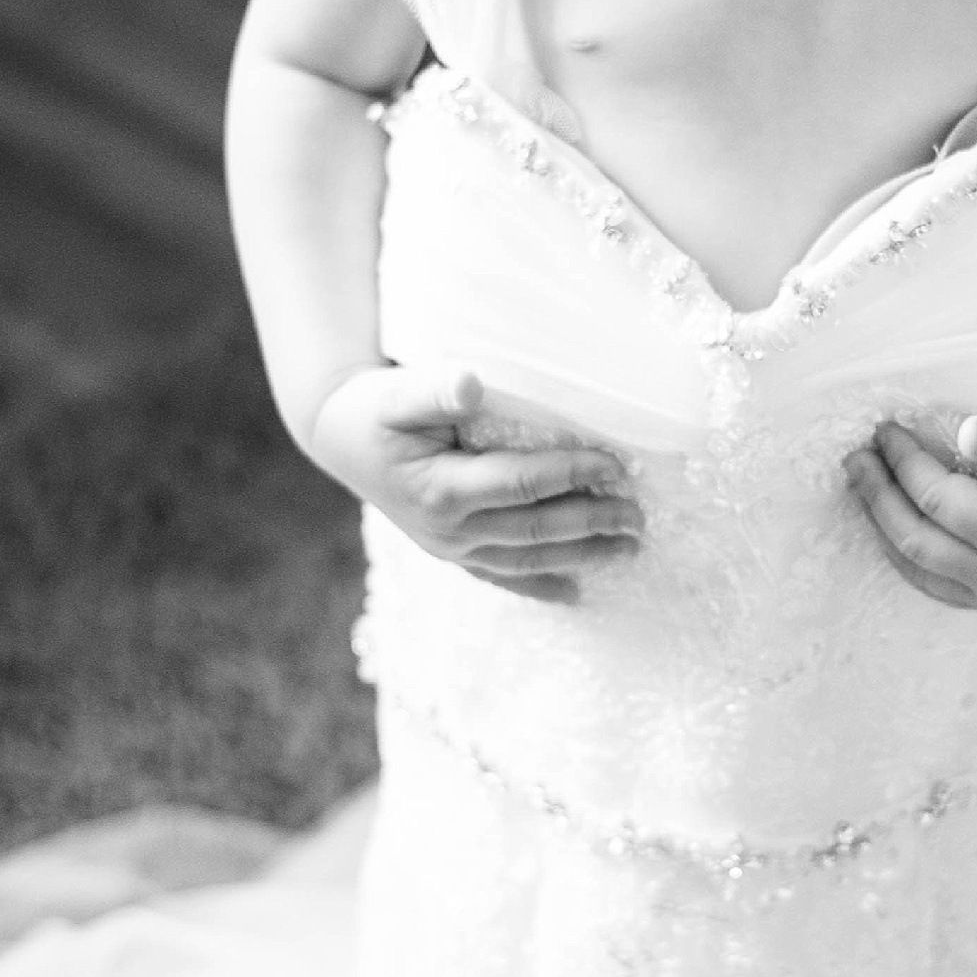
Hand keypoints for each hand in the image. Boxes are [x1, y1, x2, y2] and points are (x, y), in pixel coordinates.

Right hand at [309, 366, 642, 605]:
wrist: (338, 439)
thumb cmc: (374, 410)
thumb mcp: (397, 392)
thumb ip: (435, 388)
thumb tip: (473, 383)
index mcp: (441, 491)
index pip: (522, 485)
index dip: (572, 475)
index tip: (615, 464)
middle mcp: (449, 531)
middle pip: (535, 532)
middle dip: (592, 524)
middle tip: (639, 516)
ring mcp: (451, 549)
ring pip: (527, 561)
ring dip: (582, 557)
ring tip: (629, 549)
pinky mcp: (451, 554)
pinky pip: (502, 577)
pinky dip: (540, 586)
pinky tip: (577, 593)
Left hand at [844, 412, 976, 616]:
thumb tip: (966, 432)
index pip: (937, 500)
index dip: (904, 463)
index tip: (885, 427)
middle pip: (915, 541)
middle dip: (877, 496)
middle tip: (854, 456)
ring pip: (918, 571)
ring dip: (883, 527)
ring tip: (861, 483)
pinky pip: (936, 585)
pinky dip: (907, 554)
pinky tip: (891, 520)